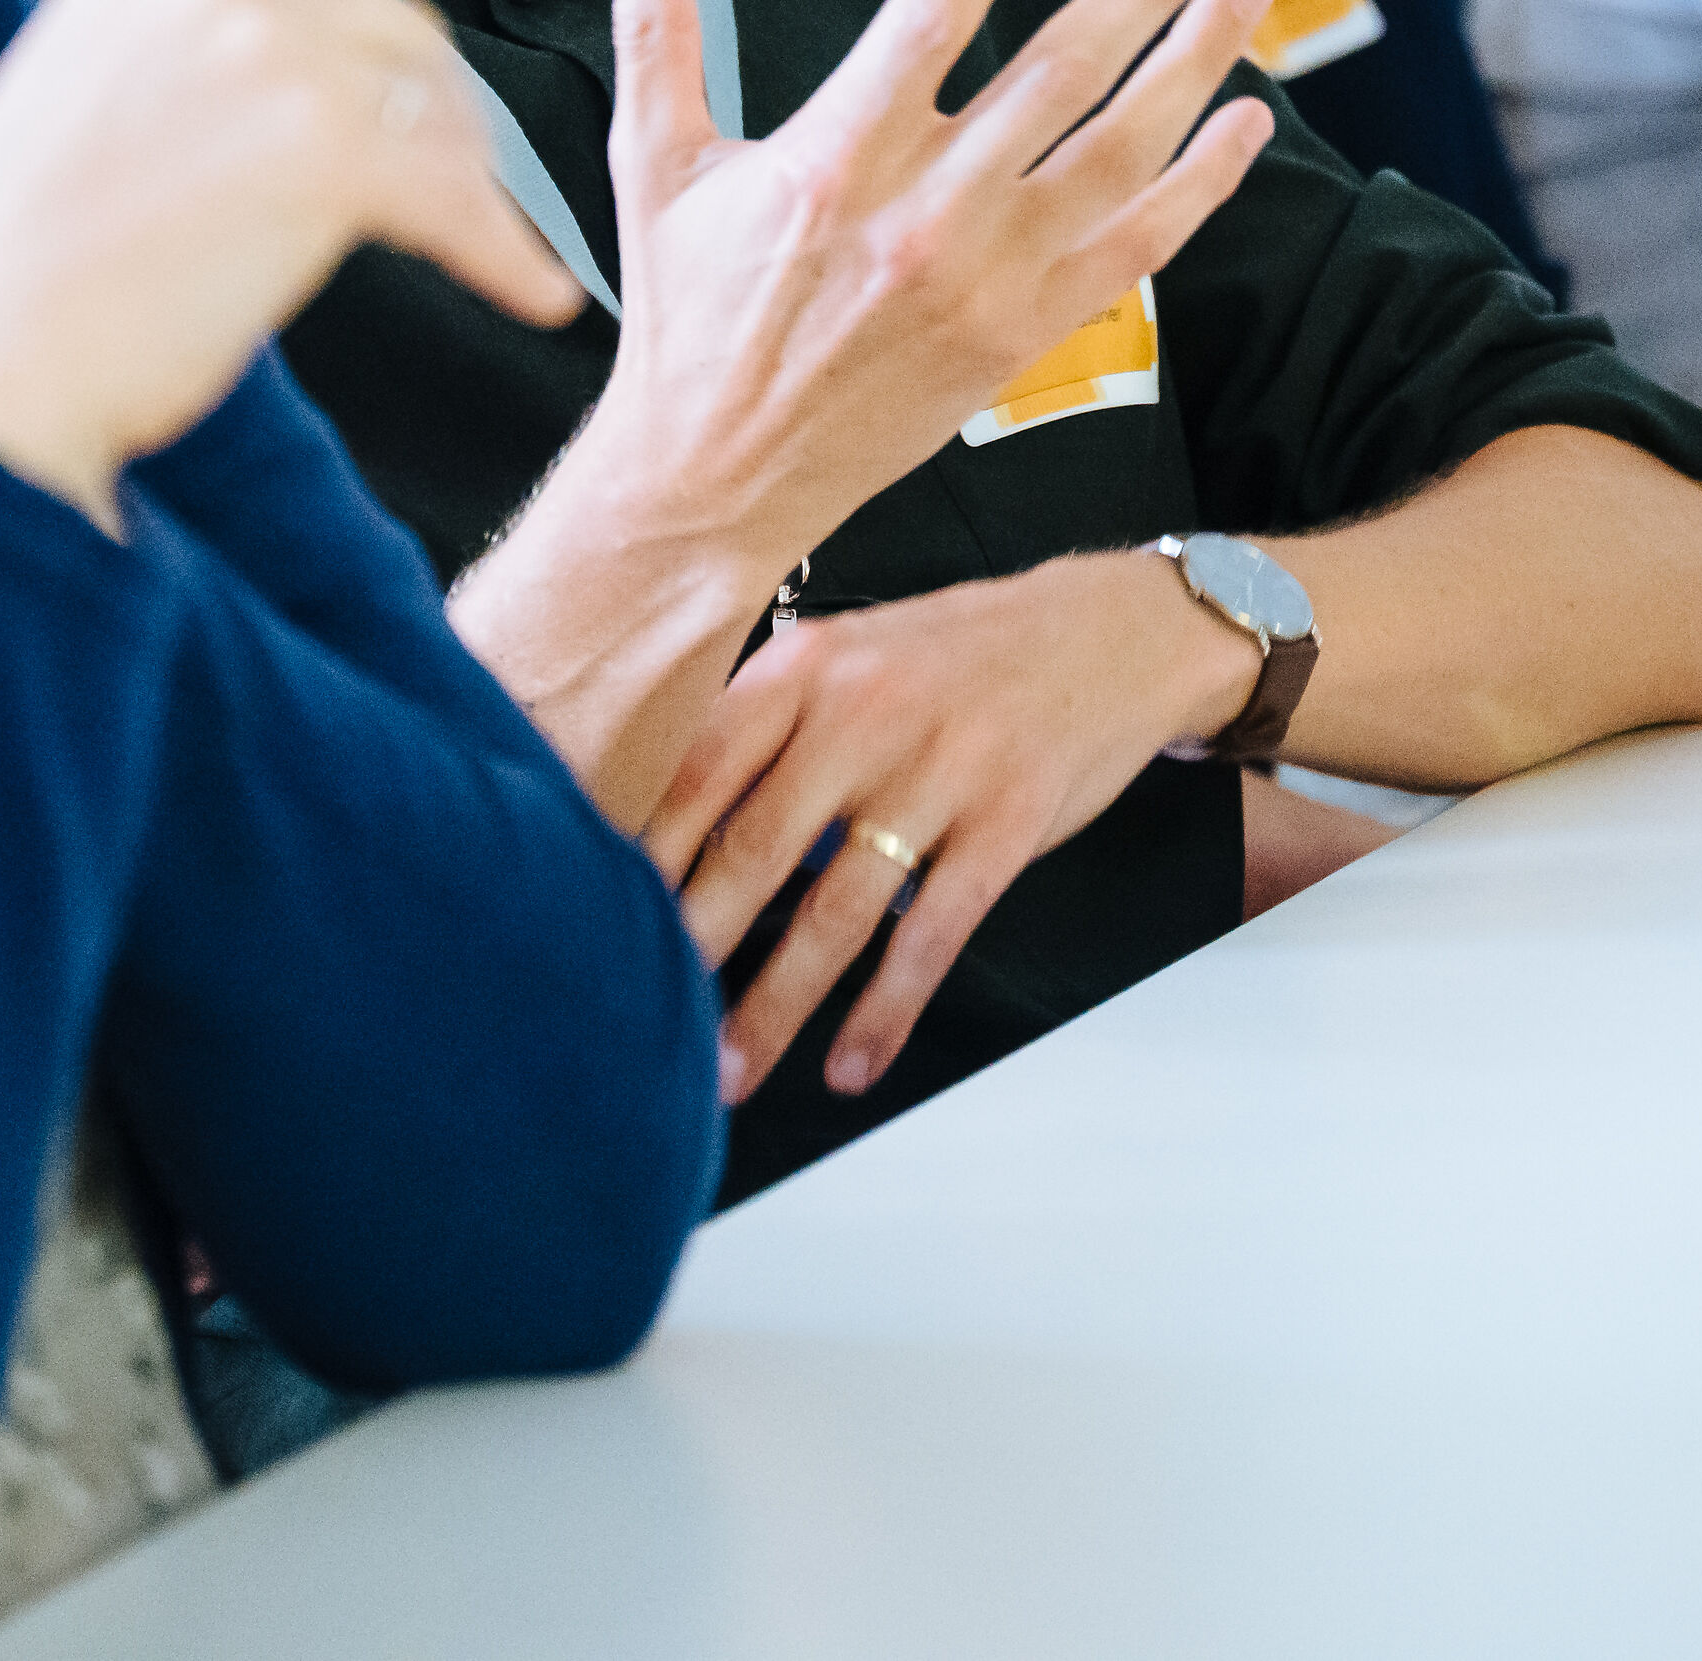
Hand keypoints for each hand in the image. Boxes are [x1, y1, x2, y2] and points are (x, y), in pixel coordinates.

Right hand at [0, 0, 580, 523]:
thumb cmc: (7, 288)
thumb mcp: (77, 116)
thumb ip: (172, 77)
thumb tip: (271, 114)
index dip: (368, 57)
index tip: (400, 114)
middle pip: (387, 24)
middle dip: (435, 103)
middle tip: (462, 180)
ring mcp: (275, 57)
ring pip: (431, 107)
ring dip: (472, 179)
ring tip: (494, 245)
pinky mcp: (329, 147)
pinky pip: (455, 198)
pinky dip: (502, 253)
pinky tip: (533, 295)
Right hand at [566, 0, 1278, 594]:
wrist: (717, 478)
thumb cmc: (684, 314)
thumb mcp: (652, 164)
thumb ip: (656, 31)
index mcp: (830, 161)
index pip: (927, 16)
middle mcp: (922, 216)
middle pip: (1062, 71)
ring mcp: (986, 280)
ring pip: (1119, 151)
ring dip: (1195, 62)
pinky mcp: (1023, 335)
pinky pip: (1135, 247)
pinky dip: (1199, 183)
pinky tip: (1243, 118)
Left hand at [645, 547, 1256, 1102]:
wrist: (1105, 632)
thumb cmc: (958, 656)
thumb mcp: (850, 655)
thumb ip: (767, 726)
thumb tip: (667, 824)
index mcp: (805, 667)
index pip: (698, 769)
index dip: (644, 857)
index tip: (596, 925)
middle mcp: (863, 713)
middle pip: (753, 847)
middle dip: (694, 948)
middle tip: (645, 1021)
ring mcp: (939, 771)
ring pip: (838, 909)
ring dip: (777, 1003)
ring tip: (731, 1069)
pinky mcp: (1007, 826)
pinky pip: (932, 936)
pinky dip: (886, 1011)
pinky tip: (852, 1062)